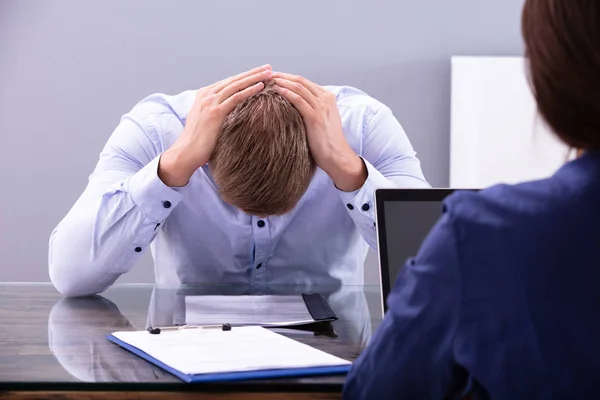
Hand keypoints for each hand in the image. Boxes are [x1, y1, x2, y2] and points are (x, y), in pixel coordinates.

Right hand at [158, 65, 272, 186]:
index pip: (229, 82)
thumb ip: (216, 112)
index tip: (260, 72)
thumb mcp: (206, 120)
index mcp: (204, 94)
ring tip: (269, 73)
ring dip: (255, 78)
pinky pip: (236, 97)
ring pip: (237, 85)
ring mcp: (210, 102)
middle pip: (235, 80)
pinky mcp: (215, 112)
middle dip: (253, 73)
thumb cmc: (198, 142)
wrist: (186, 153)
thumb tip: (229, 113)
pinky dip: (250, 90)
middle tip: (268, 67)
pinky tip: (261, 86)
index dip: (245, 76)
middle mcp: (207, 95)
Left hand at [272, 72, 366, 191]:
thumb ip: (312, 108)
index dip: (287, 78)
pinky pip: (298, 99)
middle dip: (282, 76)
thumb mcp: (322, 119)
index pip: (304, 82)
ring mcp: (321, 106)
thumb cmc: (326, 141)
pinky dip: (285, 92)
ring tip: (267, 80)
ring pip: (298, 87)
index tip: (273, 77)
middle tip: (266, 75)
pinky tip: (275, 91)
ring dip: (281, 82)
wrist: (336, 155)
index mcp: (328, 97)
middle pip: (300, 81)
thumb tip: (293, 105)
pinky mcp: (315, 116)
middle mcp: (325, 98)